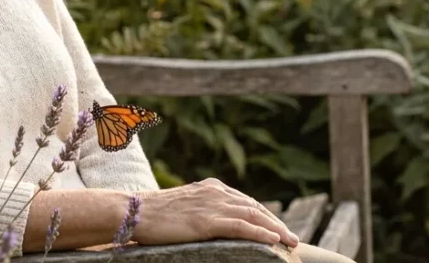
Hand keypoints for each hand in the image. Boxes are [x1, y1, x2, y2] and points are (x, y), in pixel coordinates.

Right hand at [133, 178, 298, 248]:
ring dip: (275, 229)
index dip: (264, 214)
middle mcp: (215, 192)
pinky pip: (240, 226)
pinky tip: (273, 240)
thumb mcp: (186, 206)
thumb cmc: (157, 213)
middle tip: (292, 238)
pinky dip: (260, 232)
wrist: (136, 211)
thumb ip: (204, 209)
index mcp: (211, 187)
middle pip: (254, 207)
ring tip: (290, 241)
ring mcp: (211, 205)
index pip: (246, 201)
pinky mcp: (206, 221)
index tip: (278, 227)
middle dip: (275, 222)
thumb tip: (216, 223)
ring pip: (252, 215)